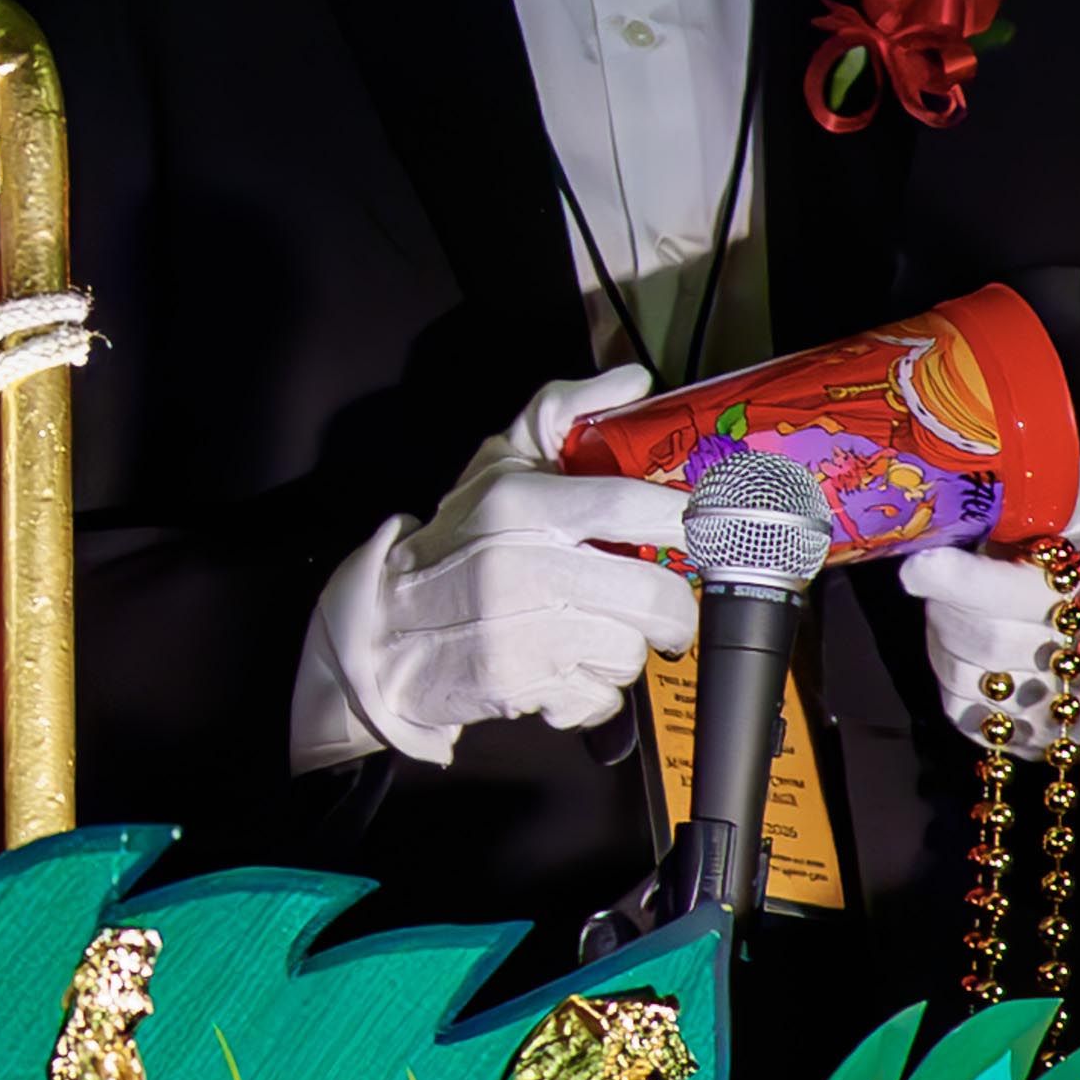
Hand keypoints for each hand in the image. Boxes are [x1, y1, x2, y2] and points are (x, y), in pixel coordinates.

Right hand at [286, 364, 698, 770]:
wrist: (381, 629)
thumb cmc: (453, 544)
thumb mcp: (496, 467)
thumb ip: (561, 414)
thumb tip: (631, 381)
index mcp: (519, 504)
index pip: (631, 506)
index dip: (683, 521)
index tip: (697, 531)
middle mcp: (520, 567)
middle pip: (654, 597)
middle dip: (669, 607)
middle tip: (655, 602)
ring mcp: (521, 634)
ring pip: (632, 652)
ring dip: (623, 647)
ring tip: (591, 630)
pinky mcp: (522, 689)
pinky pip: (600, 697)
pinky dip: (591, 689)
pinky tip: (563, 664)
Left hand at [899, 459, 1079, 744]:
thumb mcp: (1079, 496)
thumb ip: (1040, 483)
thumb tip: (975, 459)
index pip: (1023, 596)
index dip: (964, 583)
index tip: (921, 567)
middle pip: (988, 641)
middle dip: (946, 606)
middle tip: (935, 575)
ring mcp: (1068, 697)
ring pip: (970, 678)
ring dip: (944, 641)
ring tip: (959, 608)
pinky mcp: (1036, 730)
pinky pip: (967, 713)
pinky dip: (950, 678)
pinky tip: (965, 648)